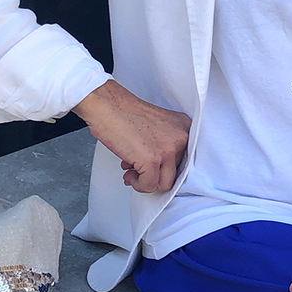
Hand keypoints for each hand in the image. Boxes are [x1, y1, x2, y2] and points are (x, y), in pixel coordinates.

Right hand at [72, 79, 190, 193]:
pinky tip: (129, 173)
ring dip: (146, 181)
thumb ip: (165, 144)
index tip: (154, 165)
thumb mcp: (157, 126)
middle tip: (138, 167)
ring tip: (132, 170)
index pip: (184, 159)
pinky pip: (149, 186)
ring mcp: (168, 149)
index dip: (165, 165)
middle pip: (176, 173)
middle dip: (154, 174)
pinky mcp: (153, 160)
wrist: (107, 105)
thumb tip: (162, 169)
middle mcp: (181, 137)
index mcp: (184, 127)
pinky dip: (137, 184)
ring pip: (164, 184)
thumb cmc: (125, 113)